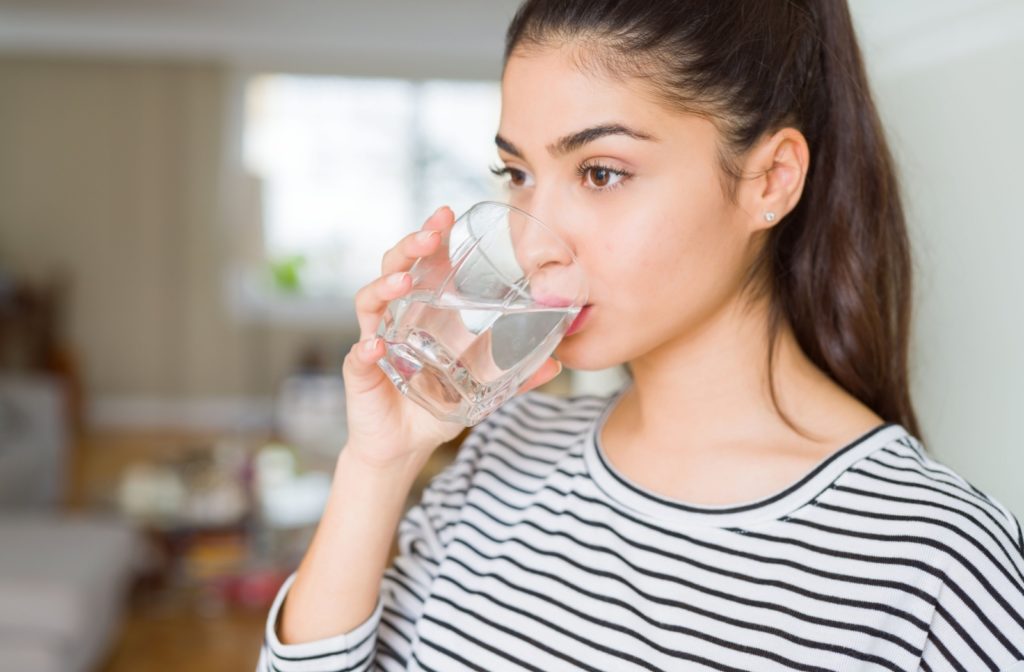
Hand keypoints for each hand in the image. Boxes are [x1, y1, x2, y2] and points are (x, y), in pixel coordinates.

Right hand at [341, 205, 562, 469]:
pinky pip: (358, 357)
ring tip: (404, 282)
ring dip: (385, 287)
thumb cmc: (435, 407)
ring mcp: (375, 342)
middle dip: (410, 248)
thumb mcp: (482, 389)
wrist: (403, 447)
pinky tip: (375, 347)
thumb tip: (557, 364)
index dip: (432, 237)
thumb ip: (516, 376)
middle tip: (430, 234)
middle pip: (394, 269)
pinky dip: (365, 351)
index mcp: (422, 313)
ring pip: (370, 302)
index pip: (424, 265)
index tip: (447, 214)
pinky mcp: (361, 374)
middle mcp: (394, 319)